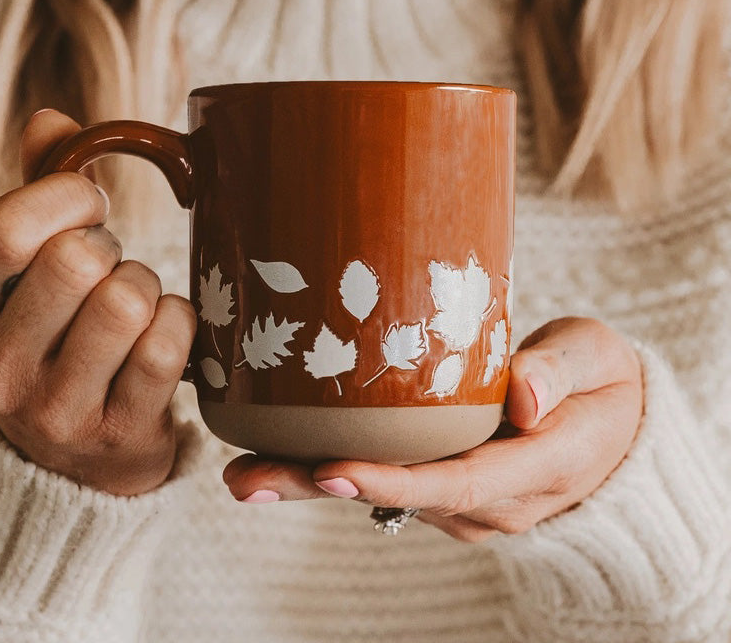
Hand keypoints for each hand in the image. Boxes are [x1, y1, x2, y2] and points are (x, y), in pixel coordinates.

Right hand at [0, 110, 196, 495]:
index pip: (10, 228)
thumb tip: (52, 119)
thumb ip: (35, 194)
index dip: (68, 198)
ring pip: (128, 300)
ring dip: (147, 287)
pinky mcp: (118, 432)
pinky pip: (168, 344)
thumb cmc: (55, 336)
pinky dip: (180, 322)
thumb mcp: (24, 272)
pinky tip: (164, 335)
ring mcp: (55, 409)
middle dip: (112, 249)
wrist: (76, 454)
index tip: (92, 205)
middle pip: (77, 261)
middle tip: (112, 268)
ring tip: (134, 306)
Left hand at [223, 317, 642, 539]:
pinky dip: (338, 467)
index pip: (455, 482)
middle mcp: (493, 500)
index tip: (328, 468)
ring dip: (316, 479)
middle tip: (247, 480)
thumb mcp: (598, 359)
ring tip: (245, 467)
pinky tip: (287, 452)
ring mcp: (468, 501)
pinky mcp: (450, 486)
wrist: (615, 425)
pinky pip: (391, 481)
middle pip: (400, 495)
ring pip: (386, 493)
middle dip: (319, 487)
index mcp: (536, 468)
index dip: (389, 479)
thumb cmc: (604, 382)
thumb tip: (525, 396)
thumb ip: (563, 371)